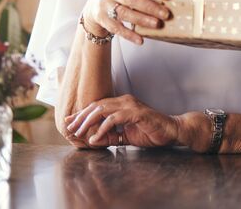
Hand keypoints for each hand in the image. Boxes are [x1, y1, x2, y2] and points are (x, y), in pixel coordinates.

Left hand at [65, 95, 180, 148]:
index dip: (82, 113)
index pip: (97, 106)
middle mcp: (124, 101)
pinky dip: (103, 128)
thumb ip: (110, 137)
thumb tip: (92, 140)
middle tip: (69, 127)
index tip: (69, 121)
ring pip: (102, 110)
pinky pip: (114, 119)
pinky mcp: (136, 113)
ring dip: (88, 121)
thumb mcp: (125, 136)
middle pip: (96, 106)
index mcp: (121, 104)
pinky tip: (95, 138)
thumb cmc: (150, 132)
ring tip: (79, 132)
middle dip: (81, 117)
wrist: (171, 132)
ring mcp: (130, 105)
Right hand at [82, 0, 174, 44]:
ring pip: (124, 13)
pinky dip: (129, 35)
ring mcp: (104, 4)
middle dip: (150, 6)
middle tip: (166, 14)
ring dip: (142, 19)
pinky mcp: (101, 18)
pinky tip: (141, 40)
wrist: (95, 3)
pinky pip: (116, 28)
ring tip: (157, 24)